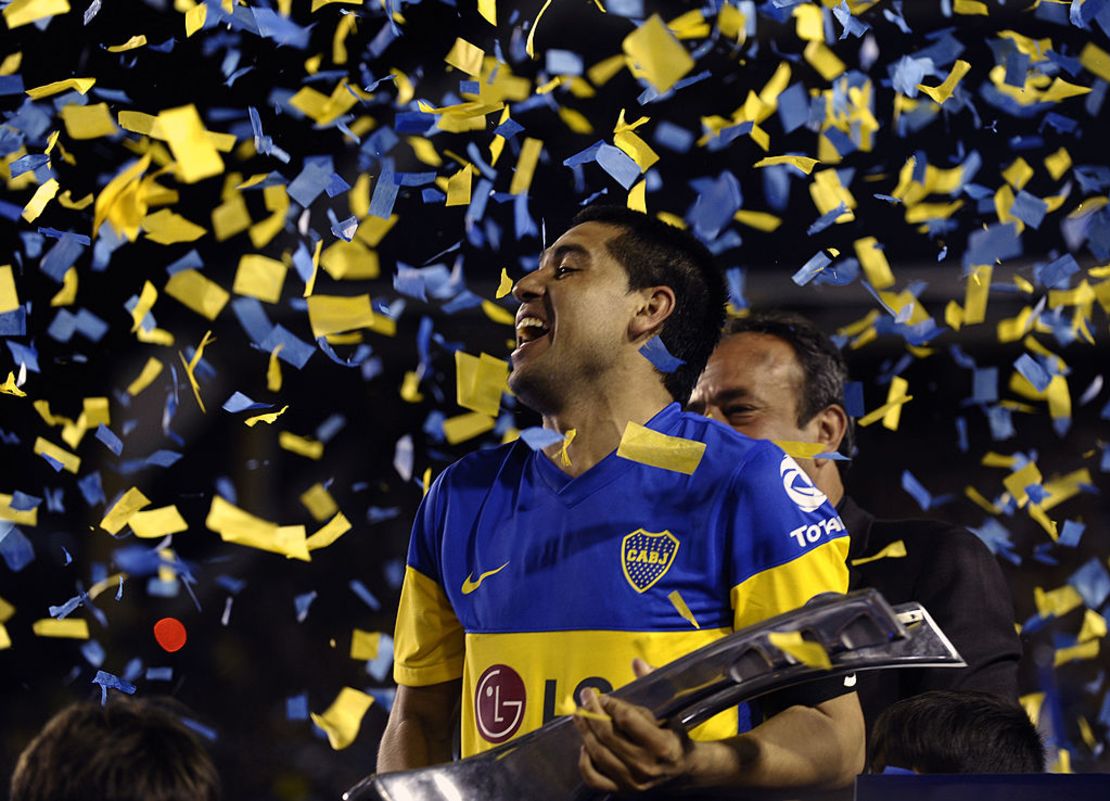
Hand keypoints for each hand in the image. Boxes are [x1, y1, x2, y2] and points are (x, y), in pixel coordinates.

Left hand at [574, 686, 694, 793]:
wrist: (684, 770)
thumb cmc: (675, 736)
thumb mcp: (670, 711)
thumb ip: (653, 684)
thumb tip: (637, 662)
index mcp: (661, 745)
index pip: (627, 720)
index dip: (612, 704)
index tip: (604, 696)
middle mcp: (646, 765)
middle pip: (608, 735)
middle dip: (593, 712)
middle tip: (586, 697)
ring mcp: (633, 781)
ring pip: (598, 754)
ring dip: (585, 731)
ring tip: (579, 715)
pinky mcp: (623, 790)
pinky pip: (594, 779)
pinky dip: (585, 762)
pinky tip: (584, 745)